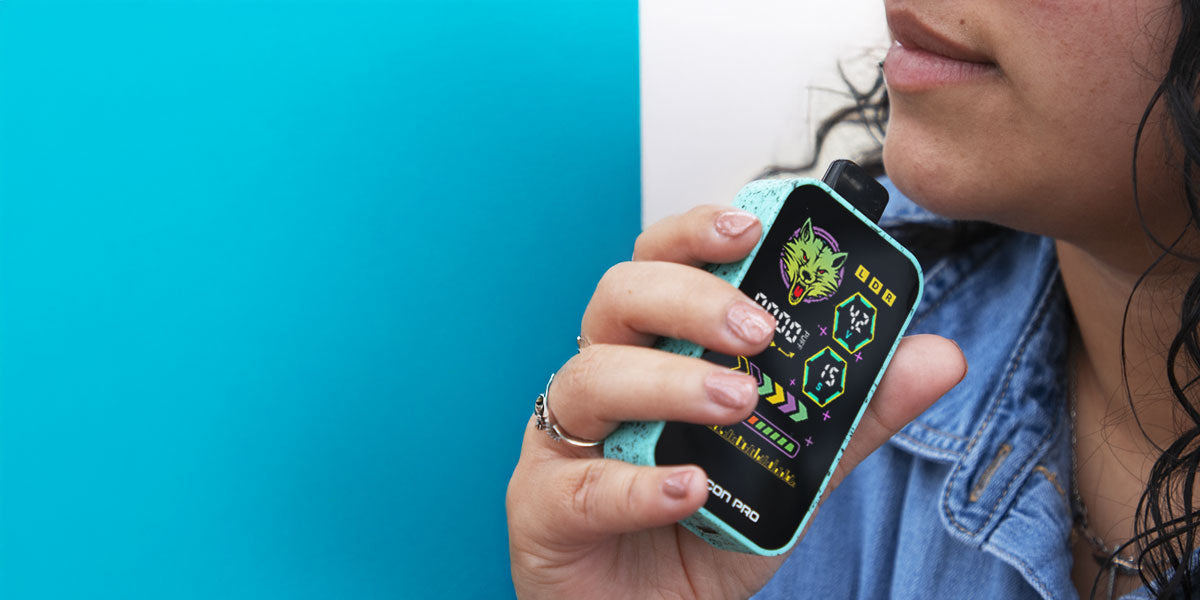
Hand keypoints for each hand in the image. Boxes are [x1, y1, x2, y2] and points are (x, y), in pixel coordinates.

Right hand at [506, 205, 966, 598]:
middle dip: (689, 298)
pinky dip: (639, 484)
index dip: (697, 233)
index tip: (752, 227)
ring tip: (738, 403)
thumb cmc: (701, 532)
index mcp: (653, 351)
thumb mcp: (793, 468)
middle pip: (619, 297)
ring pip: (591, 378)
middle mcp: (603, 380)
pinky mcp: (545, 506)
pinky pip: (582, 483)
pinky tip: (689, 488)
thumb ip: (852, 412)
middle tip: (756, 332)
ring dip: (670, 382)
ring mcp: (565, 440)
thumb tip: (939, 355)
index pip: (662, 263)